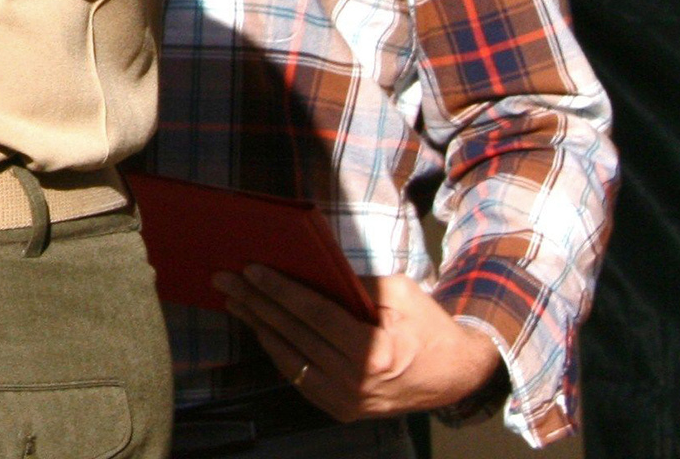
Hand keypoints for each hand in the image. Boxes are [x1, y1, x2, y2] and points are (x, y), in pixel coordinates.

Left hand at [216, 267, 502, 421]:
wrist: (455, 376)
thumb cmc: (428, 327)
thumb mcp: (400, 293)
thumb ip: (352, 284)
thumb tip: (304, 268)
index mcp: (374, 353)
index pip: (314, 315)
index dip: (279, 290)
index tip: (250, 269)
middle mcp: (356, 382)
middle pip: (293, 335)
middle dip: (255, 303)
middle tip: (225, 279)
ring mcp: (346, 401)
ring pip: (288, 358)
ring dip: (257, 326)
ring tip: (234, 300)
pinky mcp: (340, 410)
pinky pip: (298, 376)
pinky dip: (276, 350)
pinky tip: (259, 327)